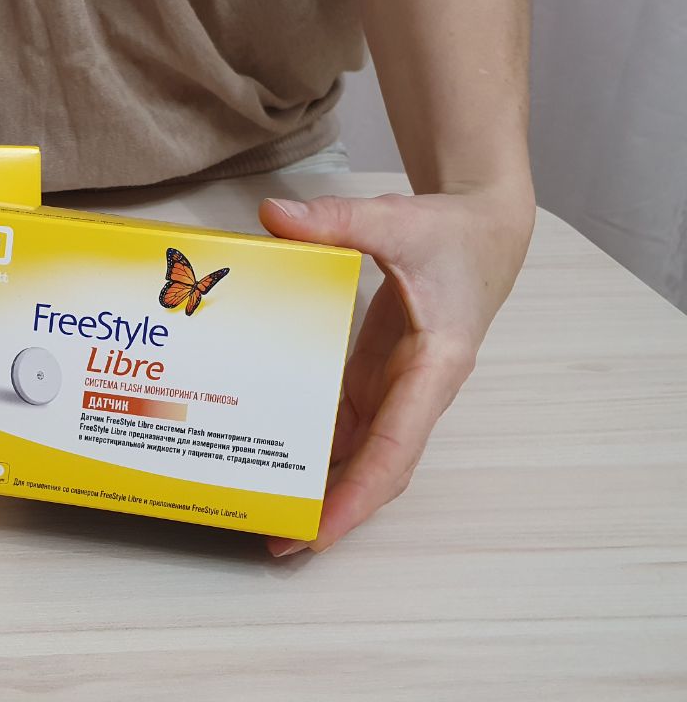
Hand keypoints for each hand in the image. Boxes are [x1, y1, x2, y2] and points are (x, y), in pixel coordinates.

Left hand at [258, 185, 533, 554]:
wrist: (486, 231)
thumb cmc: (451, 233)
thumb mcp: (397, 221)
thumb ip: (338, 220)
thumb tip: (275, 217)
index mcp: (433, 367)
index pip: (396, 447)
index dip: (359, 494)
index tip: (321, 531)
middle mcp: (416, 392)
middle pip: (377, 468)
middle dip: (333, 510)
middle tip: (277, 540)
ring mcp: (397, 389)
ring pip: (363, 454)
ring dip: (323, 486)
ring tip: (270, 513)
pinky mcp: (379, 377)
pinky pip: (350, 426)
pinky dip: (318, 447)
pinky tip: (279, 459)